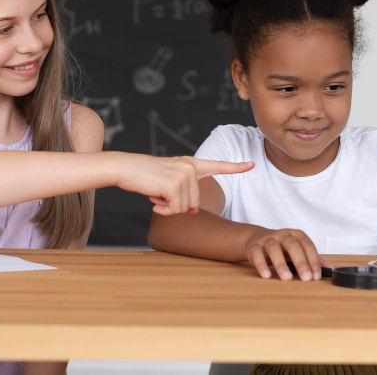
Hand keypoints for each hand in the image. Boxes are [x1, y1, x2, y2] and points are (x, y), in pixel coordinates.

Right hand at [116, 155, 253, 215]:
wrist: (124, 168)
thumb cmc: (144, 176)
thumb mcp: (168, 183)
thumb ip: (184, 193)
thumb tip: (193, 212)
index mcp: (191, 164)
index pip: (218, 165)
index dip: (236, 167)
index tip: (251, 164)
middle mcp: (191, 167)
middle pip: (195, 203)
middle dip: (177, 206)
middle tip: (160, 193)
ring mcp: (184, 174)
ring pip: (186, 208)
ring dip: (169, 208)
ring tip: (156, 193)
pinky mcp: (175, 184)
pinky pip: (176, 209)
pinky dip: (164, 209)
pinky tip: (153, 197)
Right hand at [244, 228, 326, 281]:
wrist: (256, 239)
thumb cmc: (282, 247)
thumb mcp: (298, 250)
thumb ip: (313, 259)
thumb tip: (330, 269)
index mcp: (296, 234)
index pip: (307, 245)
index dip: (313, 260)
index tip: (316, 276)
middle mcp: (282, 234)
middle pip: (292, 245)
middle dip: (301, 262)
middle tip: (306, 278)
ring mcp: (267, 239)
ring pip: (274, 248)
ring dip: (281, 264)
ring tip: (286, 278)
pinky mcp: (254, 247)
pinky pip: (256, 254)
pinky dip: (261, 264)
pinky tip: (266, 275)